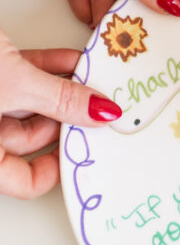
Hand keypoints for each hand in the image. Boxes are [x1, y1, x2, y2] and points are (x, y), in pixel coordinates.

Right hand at [0, 28, 120, 198]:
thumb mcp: (13, 83)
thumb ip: (59, 99)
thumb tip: (101, 112)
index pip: (25, 182)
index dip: (59, 169)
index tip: (89, 149)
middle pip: (32, 138)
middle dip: (68, 119)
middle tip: (101, 111)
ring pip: (30, 104)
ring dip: (63, 90)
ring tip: (96, 81)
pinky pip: (21, 77)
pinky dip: (47, 68)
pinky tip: (77, 62)